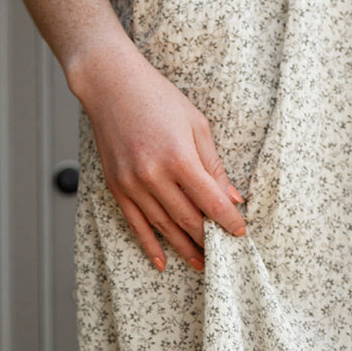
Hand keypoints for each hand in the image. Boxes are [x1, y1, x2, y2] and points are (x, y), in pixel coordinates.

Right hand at [70, 41, 246, 270]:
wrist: (111, 86)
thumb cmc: (158, 99)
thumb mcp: (196, 124)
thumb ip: (213, 165)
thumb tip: (231, 198)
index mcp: (179, 157)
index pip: (210, 201)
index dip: (228, 221)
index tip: (239, 232)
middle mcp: (154, 175)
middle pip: (188, 219)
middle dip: (208, 239)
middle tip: (223, 254)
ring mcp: (133, 184)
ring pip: (164, 227)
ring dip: (184, 248)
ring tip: (201, 263)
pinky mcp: (117, 187)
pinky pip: (136, 224)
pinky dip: (150, 245)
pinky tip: (163, 262)